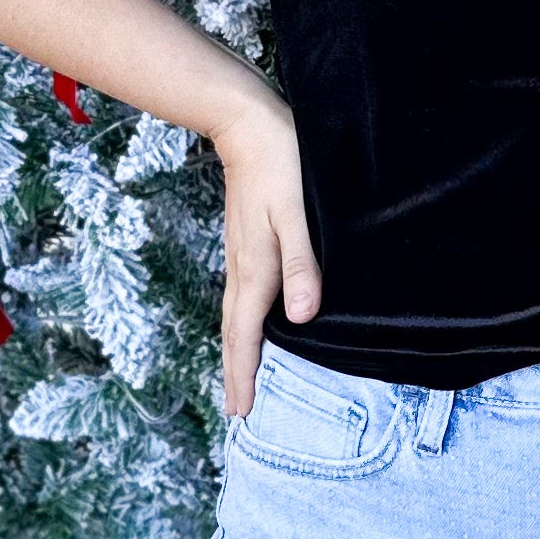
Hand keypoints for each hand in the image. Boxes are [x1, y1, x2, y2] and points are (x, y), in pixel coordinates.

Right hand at [210, 94, 320, 417]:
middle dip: (237, 372)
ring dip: (239, 351)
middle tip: (238, 411)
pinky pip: (244, 298)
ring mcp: (242, 256)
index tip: (242, 412)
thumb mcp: (298, 215)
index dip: (245, 374)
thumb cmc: (281, 166)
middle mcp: (243, 269)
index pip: (246, 335)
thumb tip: (302, 317)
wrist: (249, 126)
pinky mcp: (247, 244)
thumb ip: (303, 265)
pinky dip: (246, 324)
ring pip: (238, 316)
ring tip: (244, 379)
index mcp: (255, 270)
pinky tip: (256, 325)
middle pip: (235, 332)